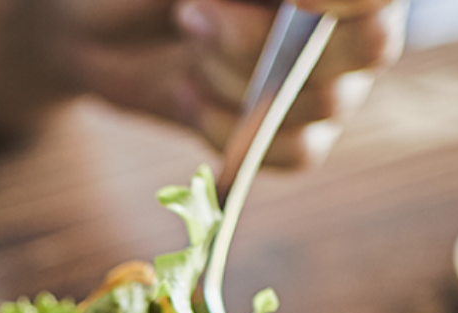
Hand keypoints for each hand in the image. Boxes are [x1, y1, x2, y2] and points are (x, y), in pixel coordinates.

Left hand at [0, 0, 407, 168]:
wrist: (89, 22)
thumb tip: (286, 3)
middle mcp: (344, 18)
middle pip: (368, 47)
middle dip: (265, 40)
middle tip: (191, 12)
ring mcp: (325, 74)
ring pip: (325, 104)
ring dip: (236, 77)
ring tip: (184, 33)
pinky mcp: (286, 127)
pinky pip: (297, 153)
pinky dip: (232, 131)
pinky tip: (188, 91)